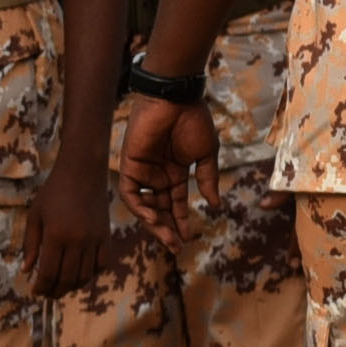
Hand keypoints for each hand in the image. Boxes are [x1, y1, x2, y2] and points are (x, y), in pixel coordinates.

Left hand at [23, 142, 115, 297]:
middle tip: (47, 294)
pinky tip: (81, 275)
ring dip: (72, 286)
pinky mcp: (106, 237)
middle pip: (67, 278)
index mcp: (56, 235)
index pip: (48, 272)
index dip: (41, 286)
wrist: (83, 172)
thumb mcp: (35, 215)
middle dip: (55, 291)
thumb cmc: (54, 192)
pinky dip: (92, 274)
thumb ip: (31, 244)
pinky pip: (102, 265)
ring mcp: (94, 240)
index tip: (35, 291)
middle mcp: (77, 241)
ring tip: (61, 288)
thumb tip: (27, 271)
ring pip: (85, 275)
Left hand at [112, 83, 214, 235]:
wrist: (176, 99)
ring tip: (168, 237)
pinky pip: (130, 193)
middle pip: (160, 210)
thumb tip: (216, 205)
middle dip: (167, 229)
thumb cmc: (193, 121)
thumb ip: (207, 179)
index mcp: (175, 173)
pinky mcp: (130, 165)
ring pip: (144, 206)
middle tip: (176, 247)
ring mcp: (143, 171)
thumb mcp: (206, 154)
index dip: (181, 222)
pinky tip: (154, 218)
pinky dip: (140, 208)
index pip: (176, 204)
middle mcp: (158, 175)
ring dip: (155, 223)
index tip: (188, 239)